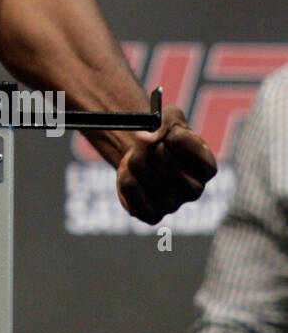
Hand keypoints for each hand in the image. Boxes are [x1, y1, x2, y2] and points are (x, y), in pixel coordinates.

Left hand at [116, 105, 216, 224]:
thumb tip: (147, 139)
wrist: (143, 155)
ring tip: (140, 159)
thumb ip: (163, 122)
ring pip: (140, 169)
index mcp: (207, 166)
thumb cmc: (162, 134)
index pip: (186, 144)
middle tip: (146, 144)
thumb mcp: (168, 117)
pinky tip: (133, 176)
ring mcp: (174, 205)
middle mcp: (195, 190)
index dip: (170, 133)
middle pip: (161, 157)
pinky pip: (129, 187)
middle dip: (147, 144)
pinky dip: (125, 175)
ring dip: (134, 157)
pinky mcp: (152, 215)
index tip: (165, 131)